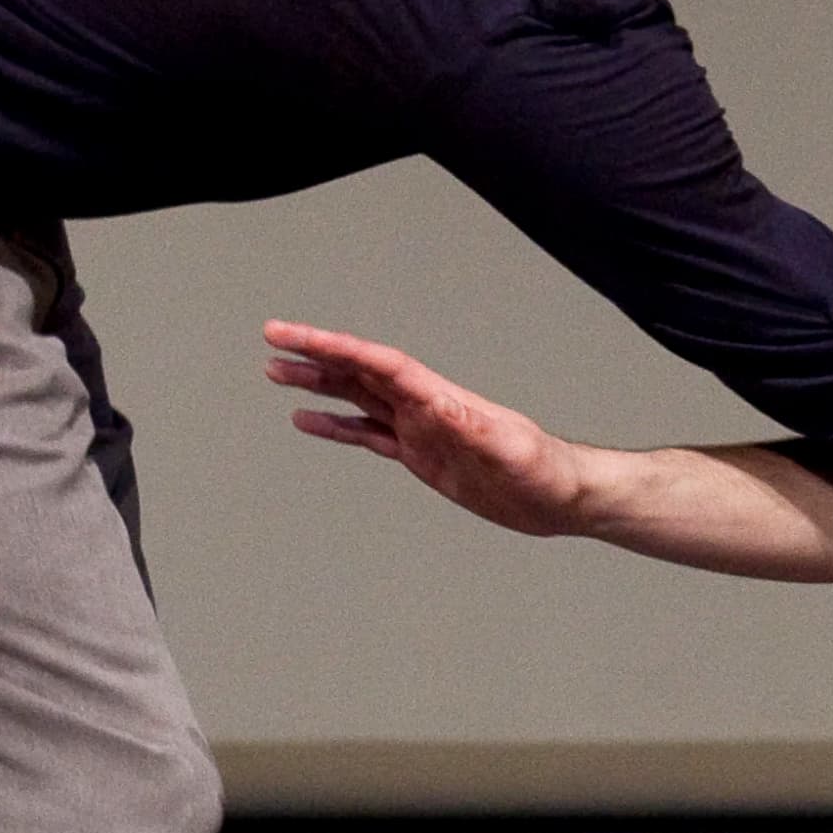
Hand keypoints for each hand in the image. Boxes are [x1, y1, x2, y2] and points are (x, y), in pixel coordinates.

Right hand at [265, 324, 591, 537]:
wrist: (561, 497)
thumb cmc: (544, 470)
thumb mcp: (509, 448)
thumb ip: (473, 427)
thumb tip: (436, 406)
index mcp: (438, 398)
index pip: (374, 362)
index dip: (331, 346)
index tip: (291, 335)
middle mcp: (424, 407)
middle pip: (358, 372)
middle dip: (314, 355)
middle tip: (271, 342)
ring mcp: (420, 430)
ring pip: (357, 398)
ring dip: (319, 385)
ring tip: (277, 374)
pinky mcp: (421, 455)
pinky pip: (368, 435)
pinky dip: (337, 427)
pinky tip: (310, 422)